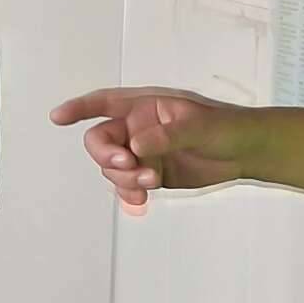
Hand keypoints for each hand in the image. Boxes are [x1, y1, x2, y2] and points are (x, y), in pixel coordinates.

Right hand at [50, 87, 247, 212]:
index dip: (80, 108)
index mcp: (146, 106)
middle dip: (107, 156)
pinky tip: (142, 200)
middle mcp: (138, 127)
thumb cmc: (226, 126)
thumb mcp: (199, 126)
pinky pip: (127, 185)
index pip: (106, 103)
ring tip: (151, 180)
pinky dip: (129, 194)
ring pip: (112, 168)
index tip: (58, 116)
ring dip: (124, 178)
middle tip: (127, 164)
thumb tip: (137, 145)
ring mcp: (143, 152)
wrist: (245, 153)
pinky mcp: (150, 173)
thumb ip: (167, 134)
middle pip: (100, 141)